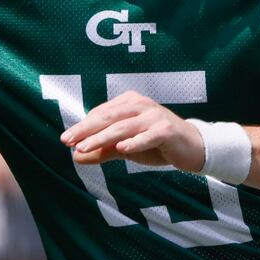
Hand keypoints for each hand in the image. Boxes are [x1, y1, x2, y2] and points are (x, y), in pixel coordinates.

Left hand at [60, 90, 204, 171]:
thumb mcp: (126, 148)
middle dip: (86, 129)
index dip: (83, 126)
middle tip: (68, 140)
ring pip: (124, 127)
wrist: (192, 147)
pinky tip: (122, 148)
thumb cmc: (157, 144)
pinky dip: (135, 142)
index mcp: (129, 103)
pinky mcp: (167, 129)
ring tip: (85, 147)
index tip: (66, 139)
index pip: (101, 113)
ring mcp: (154, 116)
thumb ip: (103, 150)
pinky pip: (148, 136)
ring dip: (103, 138)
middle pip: (108, 117)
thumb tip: (76, 156)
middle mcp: (140, 105)